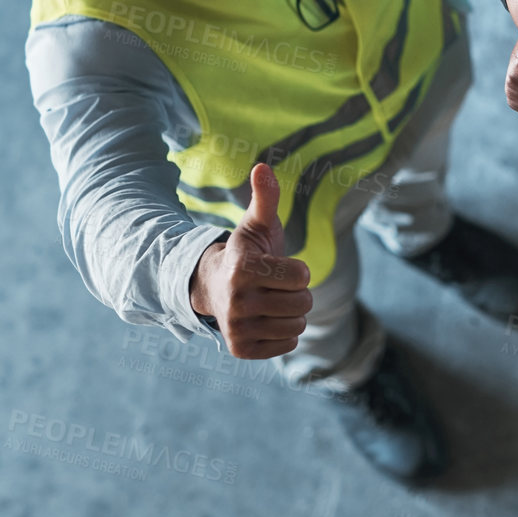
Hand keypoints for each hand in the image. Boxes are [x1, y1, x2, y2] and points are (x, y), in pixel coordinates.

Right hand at [189, 163, 312, 360]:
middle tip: (275, 286)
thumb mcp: (257, 224)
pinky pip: (289, 345)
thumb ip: (266, 197)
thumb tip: (263, 166)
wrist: (214, 287)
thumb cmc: (246, 253)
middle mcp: (236, 302)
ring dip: (292, 313)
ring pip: (298, 326)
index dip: (298, 270)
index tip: (279, 266)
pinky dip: (284, 334)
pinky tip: (265, 320)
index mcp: (243, 269)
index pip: (302, 276)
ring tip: (270, 302)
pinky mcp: (241, 350)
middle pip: (303, 303)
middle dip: (297, 293)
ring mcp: (237, 329)